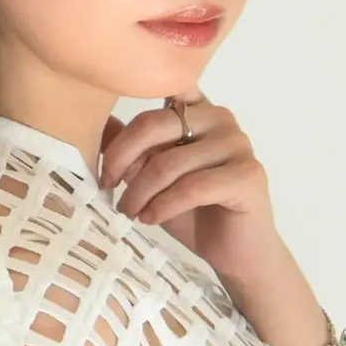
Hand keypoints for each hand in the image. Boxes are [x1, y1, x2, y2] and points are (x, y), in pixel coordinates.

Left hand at [98, 91, 284, 291]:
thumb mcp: (151, 177)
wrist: (235, 252)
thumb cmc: (193, 212)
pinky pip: (192, 187)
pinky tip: (150, 219)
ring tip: (129, 212)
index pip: (154, 93)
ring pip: (170, 162)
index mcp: (196, 108)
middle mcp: (219, 116)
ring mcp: (237, 143)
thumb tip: (98, 122)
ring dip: (140, 191)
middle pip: (154, 125)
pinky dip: (164, 205)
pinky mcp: (247, 174)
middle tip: (107, 188)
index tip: (107, 165)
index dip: (124, 127)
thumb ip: (131, 149)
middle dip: (121, 159)